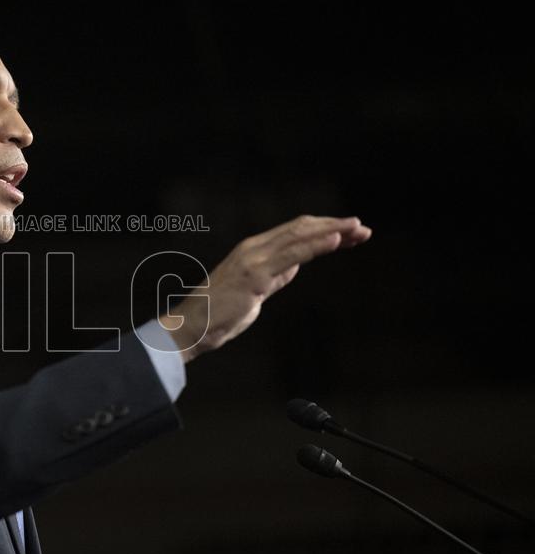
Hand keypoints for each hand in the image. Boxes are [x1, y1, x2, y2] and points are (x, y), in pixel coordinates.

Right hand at [159, 215, 371, 362]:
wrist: (191, 327)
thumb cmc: (218, 315)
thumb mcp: (254, 291)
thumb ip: (273, 277)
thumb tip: (294, 267)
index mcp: (252, 251)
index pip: (294, 232)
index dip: (323, 229)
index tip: (349, 233)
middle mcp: (253, 248)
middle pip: (301, 228)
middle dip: (334, 226)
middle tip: (363, 229)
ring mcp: (254, 259)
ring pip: (300, 236)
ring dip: (332, 231)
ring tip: (358, 229)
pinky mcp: (255, 274)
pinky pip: (292, 255)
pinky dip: (316, 244)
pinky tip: (337, 239)